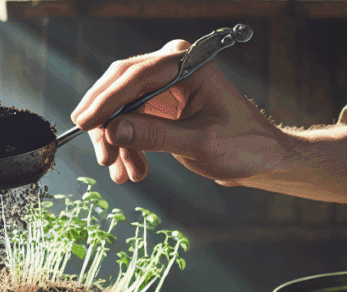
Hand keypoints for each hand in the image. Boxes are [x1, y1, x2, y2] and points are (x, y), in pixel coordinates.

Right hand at [70, 40, 288, 185]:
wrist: (261, 158)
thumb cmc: (243, 145)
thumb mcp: (198, 143)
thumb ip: (155, 135)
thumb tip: (113, 130)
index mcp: (188, 63)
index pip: (134, 75)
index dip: (105, 101)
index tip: (85, 124)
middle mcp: (172, 67)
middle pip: (119, 88)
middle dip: (106, 126)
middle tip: (103, 157)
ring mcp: (163, 85)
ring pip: (119, 108)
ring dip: (116, 143)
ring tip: (122, 174)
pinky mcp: (158, 104)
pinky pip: (129, 121)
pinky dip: (126, 146)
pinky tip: (129, 170)